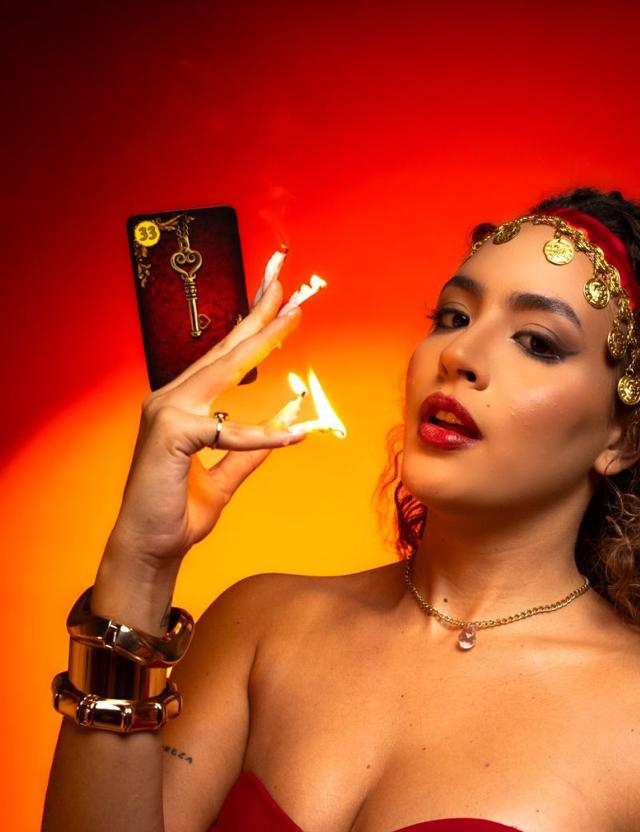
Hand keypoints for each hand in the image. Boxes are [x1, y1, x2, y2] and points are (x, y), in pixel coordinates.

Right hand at [109, 265, 305, 569]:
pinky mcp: (171, 435)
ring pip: (223, 371)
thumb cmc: (179, 512)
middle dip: (257, 312)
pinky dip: (263, 436)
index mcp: (181, 404)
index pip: (223, 357)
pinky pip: (229, 433)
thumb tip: (288, 418)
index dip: (252, 326)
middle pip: (223, 349)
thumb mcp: (225, 477)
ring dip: (262, 342)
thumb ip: (253, 448)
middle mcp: (170, 399)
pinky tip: (294, 436)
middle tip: (286, 279)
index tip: (279, 300)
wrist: (150, 548)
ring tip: (294, 317)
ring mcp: (166, 412)